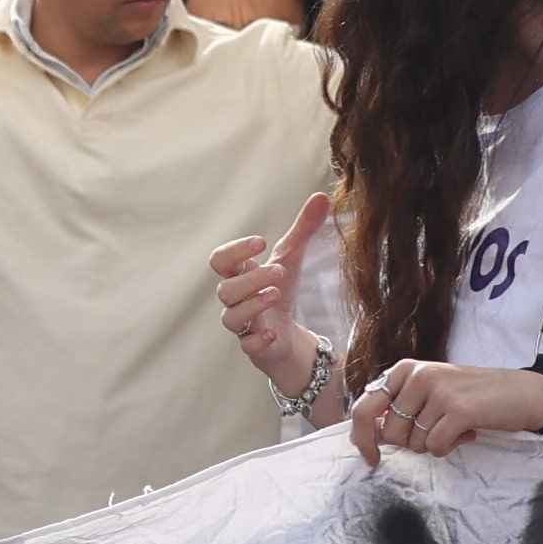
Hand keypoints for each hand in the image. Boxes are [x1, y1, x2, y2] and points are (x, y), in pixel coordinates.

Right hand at [211, 194, 334, 404]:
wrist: (286, 334)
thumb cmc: (280, 290)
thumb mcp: (293, 258)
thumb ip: (304, 229)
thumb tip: (323, 196)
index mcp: (239, 274)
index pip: (219, 260)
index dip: (235, 251)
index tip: (261, 242)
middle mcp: (235, 300)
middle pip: (225, 289)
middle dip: (251, 279)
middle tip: (280, 270)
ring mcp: (242, 325)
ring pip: (230, 317)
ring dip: (253, 305)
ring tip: (277, 294)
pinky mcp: (253, 347)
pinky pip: (247, 346)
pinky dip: (259, 340)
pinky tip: (275, 333)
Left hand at [349, 361, 542, 463]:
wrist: (520, 393)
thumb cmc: (471, 396)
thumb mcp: (429, 392)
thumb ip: (399, 407)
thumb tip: (369, 436)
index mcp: (405, 370)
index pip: (364, 408)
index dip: (362, 438)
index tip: (370, 457)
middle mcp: (418, 375)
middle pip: (388, 432)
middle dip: (407, 444)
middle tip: (433, 433)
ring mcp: (438, 390)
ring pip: (413, 443)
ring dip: (433, 445)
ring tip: (455, 429)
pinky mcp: (458, 409)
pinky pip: (434, 447)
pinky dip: (448, 448)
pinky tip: (465, 433)